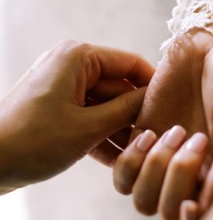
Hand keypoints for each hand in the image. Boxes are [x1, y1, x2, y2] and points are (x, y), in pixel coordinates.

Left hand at [0, 40, 153, 193]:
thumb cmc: (31, 140)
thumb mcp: (87, 127)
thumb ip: (127, 110)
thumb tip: (158, 99)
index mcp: (78, 57)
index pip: (130, 63)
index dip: (153, 85)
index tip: (174, 108)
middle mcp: (71, 66)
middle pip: (118, 87)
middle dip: (136, 115)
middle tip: (160, 140)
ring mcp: (62, 88)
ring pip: (105, 106)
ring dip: (121, 131)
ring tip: (143, 155)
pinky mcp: (55, 109)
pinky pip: (88, 118)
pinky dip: (101, 137)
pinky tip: (119, 162)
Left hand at [118, 30, 212, 219]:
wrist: (207, 49)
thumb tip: (208, 203)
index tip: (192, 205)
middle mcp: (188, 176)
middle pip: (167, 210)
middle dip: (177, 179)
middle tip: (196, 137)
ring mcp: (162, 160)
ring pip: (141, 198)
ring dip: (154, 170)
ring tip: (172, 132)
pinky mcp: (139, 140)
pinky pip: (124, 172)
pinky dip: (132, 160)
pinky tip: (148, 133)